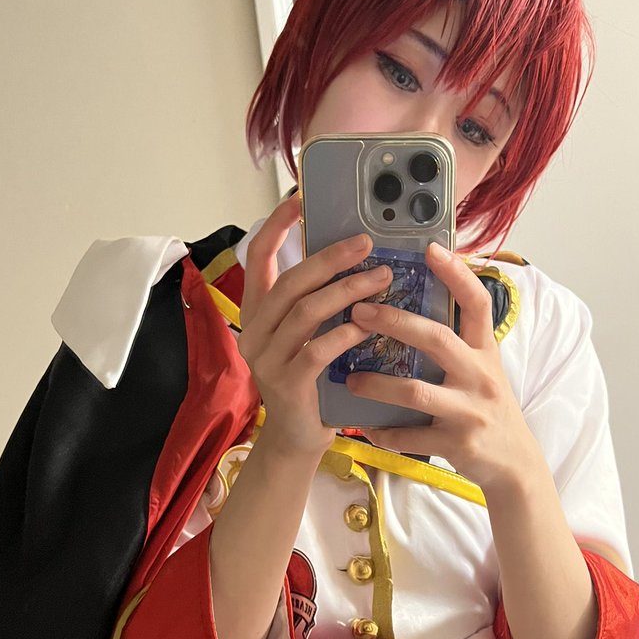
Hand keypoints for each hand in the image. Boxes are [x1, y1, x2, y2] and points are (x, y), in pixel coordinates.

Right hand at [237, 194, 391, 457]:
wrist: (299, 439)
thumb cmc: (313, 380)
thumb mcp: (310, 334)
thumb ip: (319, 301)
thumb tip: (356, 255)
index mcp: (257, 311)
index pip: (257, 257)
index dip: (277, 226)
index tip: (300, 199)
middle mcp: (255, 331)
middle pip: (290, 282)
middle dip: (330, 258)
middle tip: (367, 243)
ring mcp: (267, 359)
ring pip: (305, 312)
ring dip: (347, 290)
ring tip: (382, 278)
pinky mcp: (286, 384)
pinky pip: (316, 350)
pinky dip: (345, 333)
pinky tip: (369, 324)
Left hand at [345, 241, 538, 491]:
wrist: (515, 463)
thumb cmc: (488, 408)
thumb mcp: (484, 370)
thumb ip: (458, 343)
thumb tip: (415, 307)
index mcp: (486, 352)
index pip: (477, 303)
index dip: (456, 274)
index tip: (430, 249)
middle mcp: (480, 376)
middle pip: (437, 339)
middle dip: (395, 322)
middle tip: (359, 311)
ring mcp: (469, 410)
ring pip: (416, 392)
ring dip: (377, 385)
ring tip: (351, 380)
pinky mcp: (457, 443)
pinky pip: (411, 437)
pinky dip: (385, 432)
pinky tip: (365, 427)